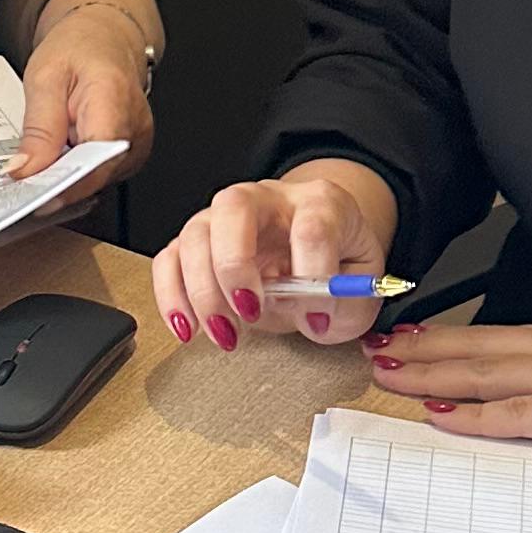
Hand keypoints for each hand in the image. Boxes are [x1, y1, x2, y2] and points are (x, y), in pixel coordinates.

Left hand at [7, 3, 156, 192]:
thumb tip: (25, 170)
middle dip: (56, 185)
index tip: (34, 196)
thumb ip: (38, 128)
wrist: (104, 37)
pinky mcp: (129, 155)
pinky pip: (99, 174)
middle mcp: (134, 130)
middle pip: (95, 176)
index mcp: (114, 102)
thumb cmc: (80, 47)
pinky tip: (55, 163)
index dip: (65, 185)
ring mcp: (136, 145)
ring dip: (64, 180)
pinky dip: (74, 173)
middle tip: (20, 187)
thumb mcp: (44, 77)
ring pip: (96, 180)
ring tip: (36, 169)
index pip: (95, 161)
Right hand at [154, 159, 398, 351]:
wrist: (317, 245)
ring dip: (203, 291)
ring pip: (195, 233)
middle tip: (249, 312)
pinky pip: (169, 258)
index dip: (314, 274)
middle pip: (234, 207)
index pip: (312, 225)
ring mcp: (226, 216)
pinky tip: (188, 328)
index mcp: (320, 202)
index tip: (318, 318)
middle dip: (235, 265)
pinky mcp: (199, 240)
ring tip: (226, 333)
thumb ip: (345, 302)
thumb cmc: (338, 264)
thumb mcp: (361, 287)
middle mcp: (267, 199)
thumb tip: (310, 313)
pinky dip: (171, 295)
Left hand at [366, 321, 531, 467]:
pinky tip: (445, 415)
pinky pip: (525, 414)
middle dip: (426, 349)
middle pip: (485, 348)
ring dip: (435, 373)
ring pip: (492, 372)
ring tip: (389, 373)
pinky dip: (480, 415)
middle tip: (376, 348)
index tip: (413, 336)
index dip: (455, 337)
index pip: (507, 338)